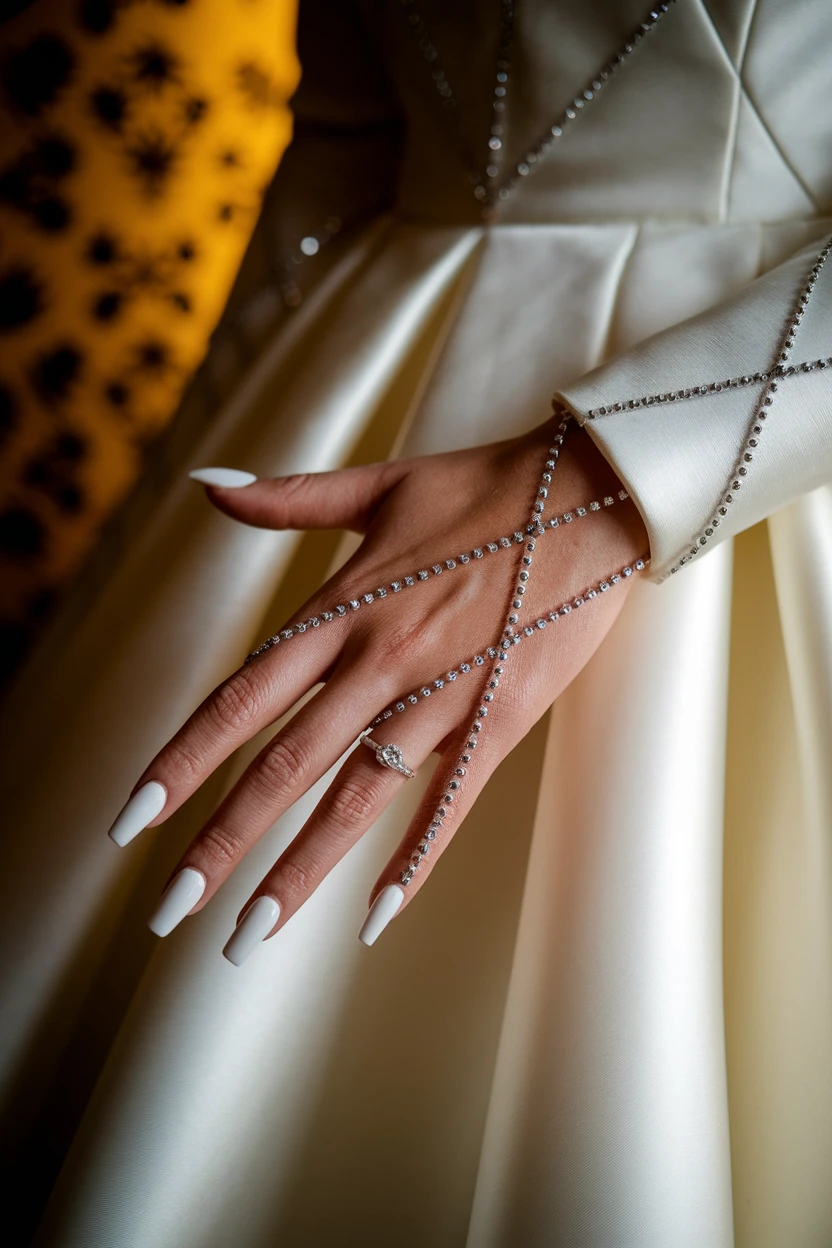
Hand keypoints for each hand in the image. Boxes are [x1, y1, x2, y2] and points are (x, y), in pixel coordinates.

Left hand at [107, 414, 648, 957]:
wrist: (594, 495)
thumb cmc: (484, 488)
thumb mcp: (379, 485)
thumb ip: (287, 497)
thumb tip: (204, 485)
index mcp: (341, 607)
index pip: (241, 699)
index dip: (182, 762)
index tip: (130, 822)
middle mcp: (378, 660)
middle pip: (283, 765)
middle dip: (220, 842)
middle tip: (168, 911)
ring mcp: (441, 695)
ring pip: (354, 798)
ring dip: (297, 871)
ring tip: (246, 936)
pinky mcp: (499, 719)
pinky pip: (449, 803)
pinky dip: (413, 861)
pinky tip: (375, 920)